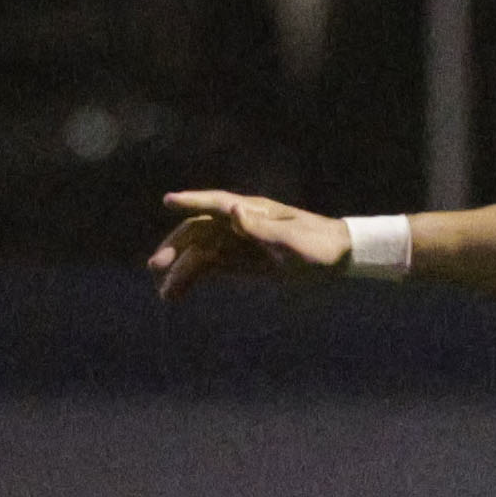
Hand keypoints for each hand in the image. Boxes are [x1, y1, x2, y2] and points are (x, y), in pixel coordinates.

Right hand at [151, 189, 347, 299]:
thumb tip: (234, 209)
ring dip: (182, 270)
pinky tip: (177, 293)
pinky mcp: (242, 262)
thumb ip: (261, 229)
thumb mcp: (292, 240)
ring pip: (201, 253)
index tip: (168, 201)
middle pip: (200, 231)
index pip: (217, 204)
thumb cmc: (319, 244)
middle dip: (177, 247)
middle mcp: (240, 223)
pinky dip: (194, 278)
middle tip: (156, 267)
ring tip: (165, 295)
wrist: (339, 258)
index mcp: (254, 211)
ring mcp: (239, 243)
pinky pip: (212, 268)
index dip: (192, 201)